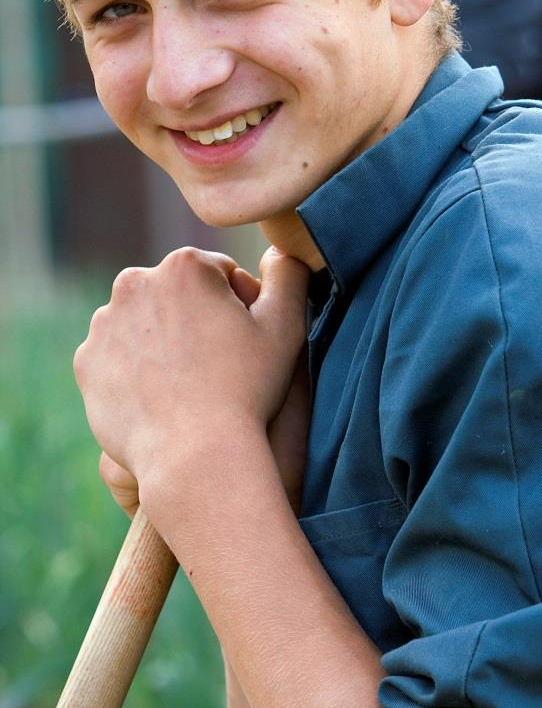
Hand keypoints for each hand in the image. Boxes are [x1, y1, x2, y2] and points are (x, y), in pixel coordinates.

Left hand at [77, 246, 309, 535]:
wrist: (194, 455)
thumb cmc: (247, 388)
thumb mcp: (286, 324)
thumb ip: (288, 273)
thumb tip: (278, 252)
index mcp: (184, 265)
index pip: (220, 274)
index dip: (241, 306)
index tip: (247, 342)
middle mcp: (135, 283)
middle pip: (179, 294)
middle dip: (199, 318)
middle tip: (221, 364)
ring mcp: (104, 324)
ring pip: (147, 323)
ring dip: (166, 341)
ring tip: (191, 383)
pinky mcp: (87, 362)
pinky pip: (119, 356)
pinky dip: (138, 369)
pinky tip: (164, 396)